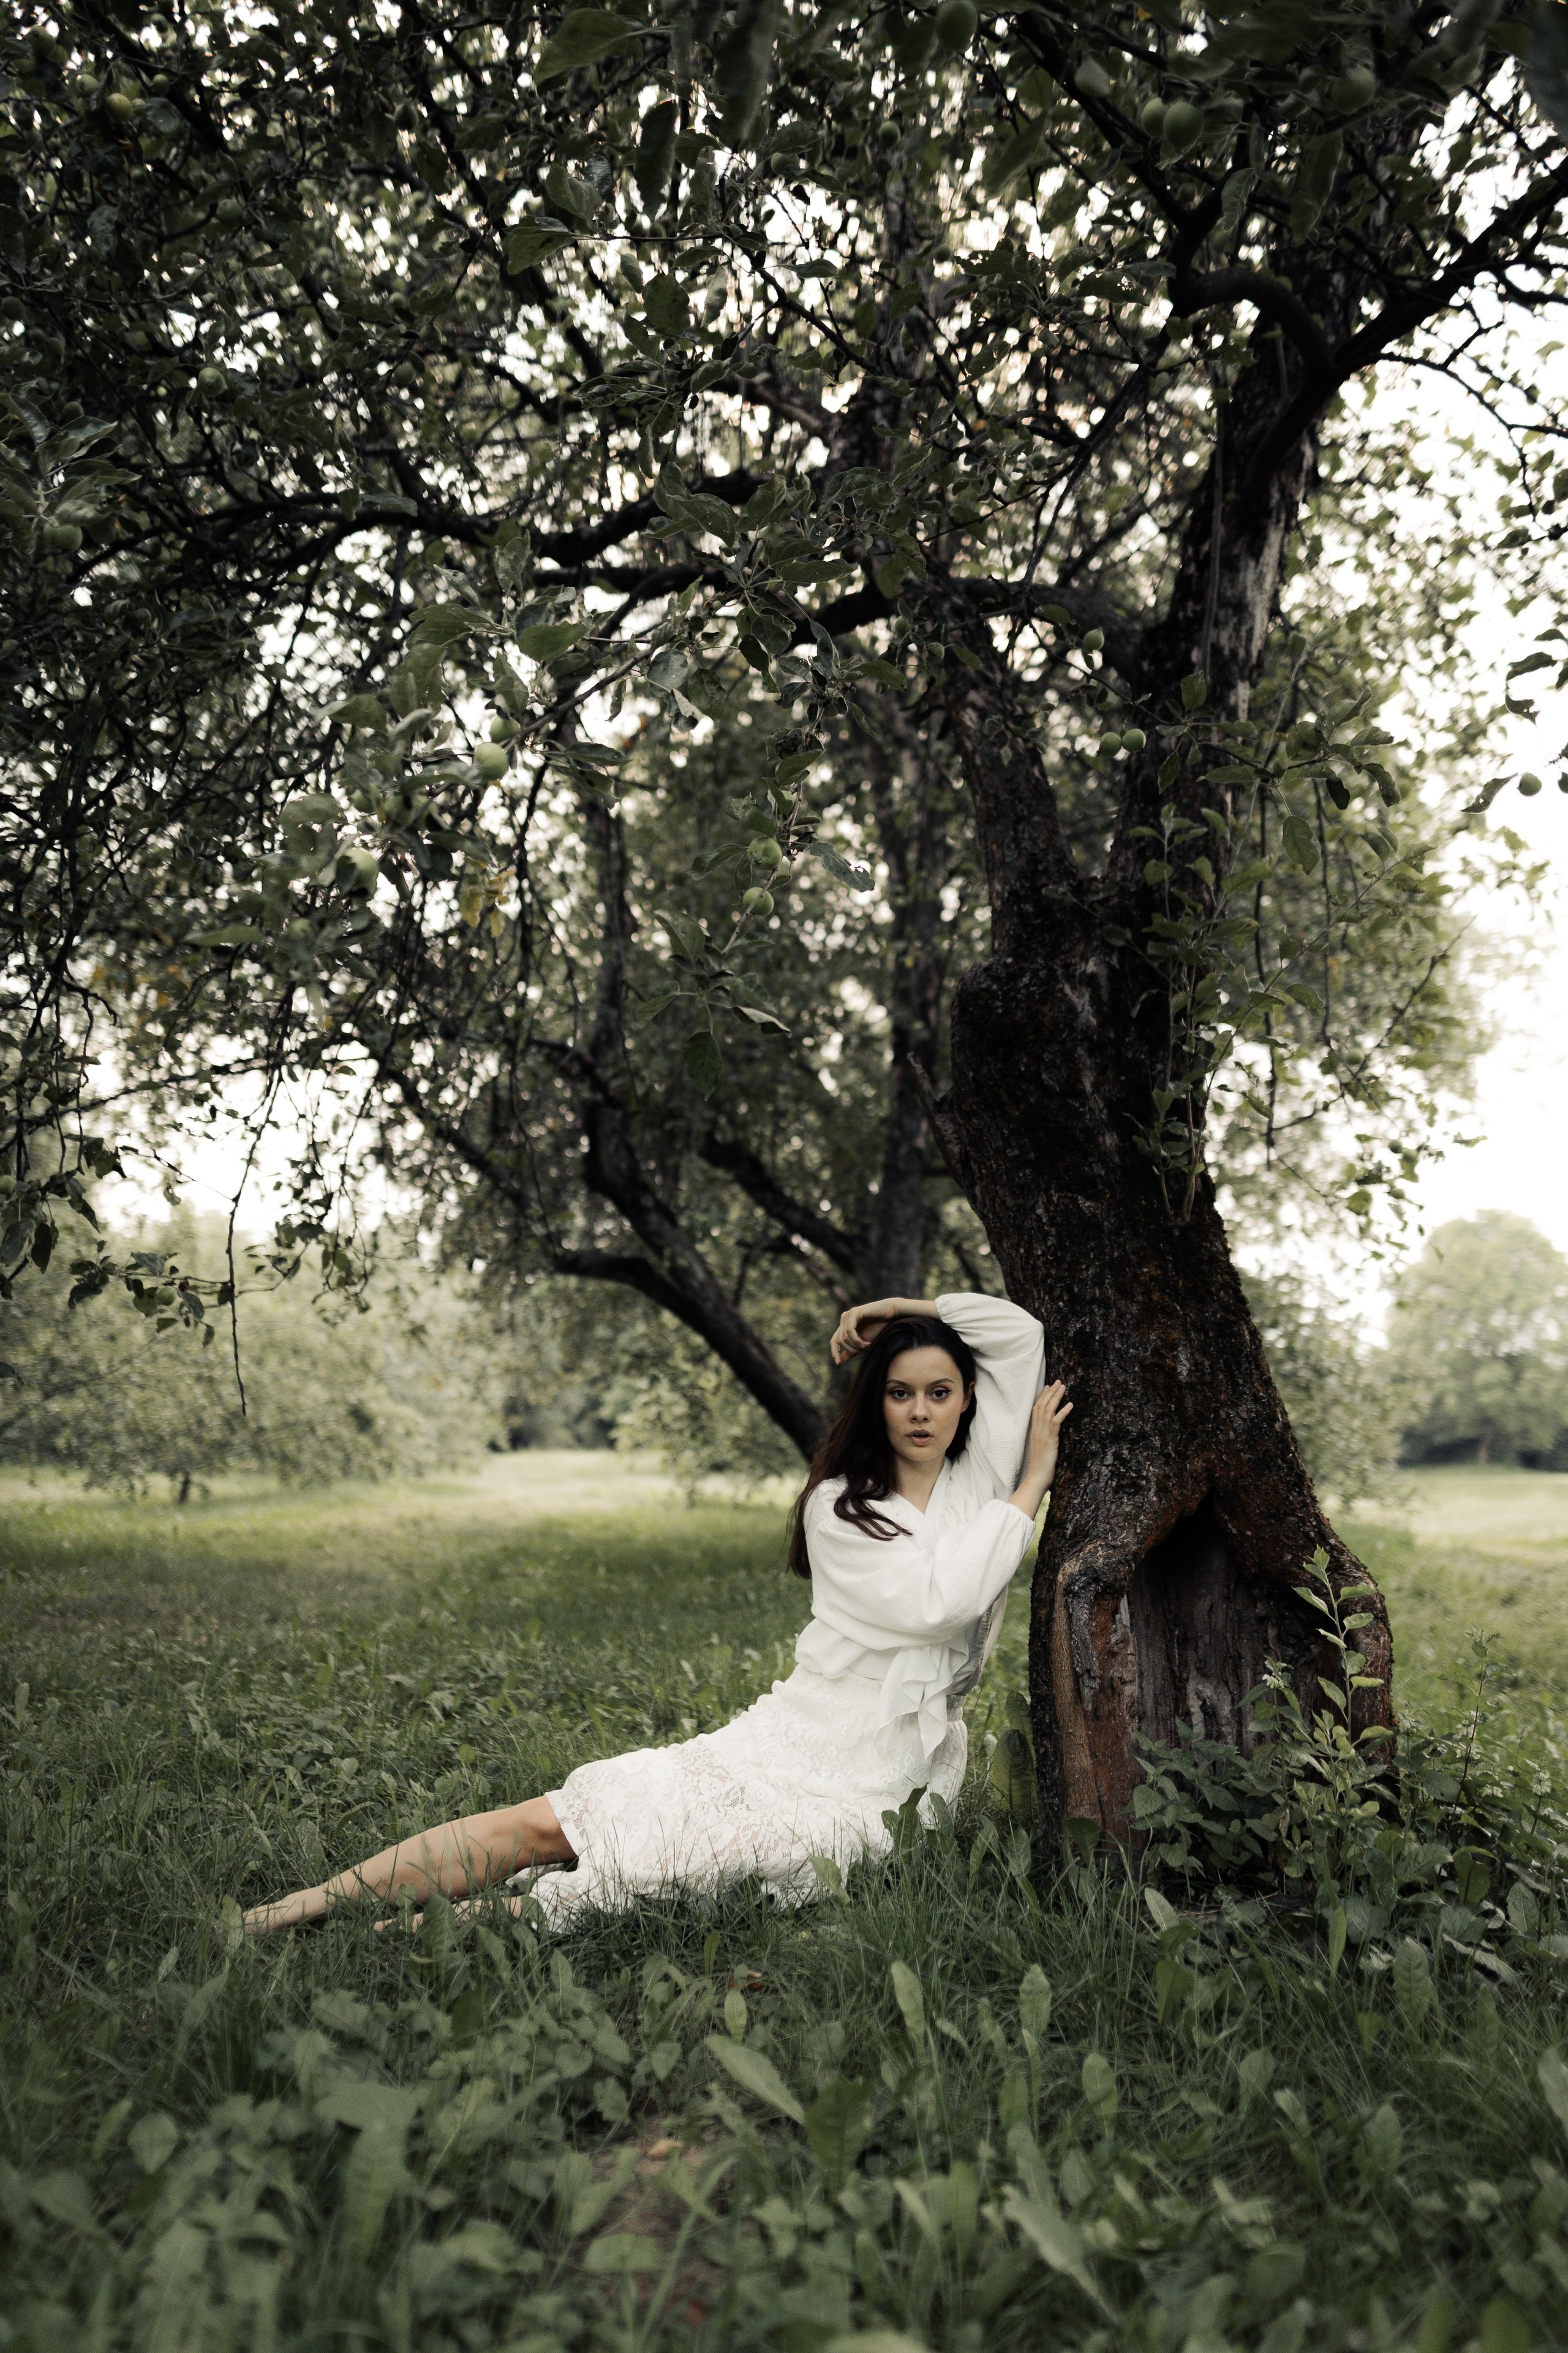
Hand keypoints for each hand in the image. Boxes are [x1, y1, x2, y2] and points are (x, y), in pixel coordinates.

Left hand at [830, 1300, 890, 1364]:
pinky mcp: (854, 1312)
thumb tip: (839, 1361)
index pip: (834, 1341)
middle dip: (851, 1350)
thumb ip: (852, 1351)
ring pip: (843, 1337)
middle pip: (839, 1341)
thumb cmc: (880, 1329)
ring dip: (856, 1346)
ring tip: (867, 1346)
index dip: (834, 1352)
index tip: (838, 1364)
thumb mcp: (864, 1344)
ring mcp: (848, 1315)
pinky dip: (856, 1340)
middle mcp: (844, 1319)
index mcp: (845, 1326)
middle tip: (864, 1350)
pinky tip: (865, 1343)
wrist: (892, 1316)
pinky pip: (849, 1330)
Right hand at [1012, 1380, 1072, 1512]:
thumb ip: (1045, 1440)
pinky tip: (1070, 1404)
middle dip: (1050, 1392)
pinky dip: (1063, 1412)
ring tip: (1063, 1386)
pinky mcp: (1050, 1440)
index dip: (1042, 1397)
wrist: (1036, 1478)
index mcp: (1034, 1432)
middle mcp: (1037, 1430)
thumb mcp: (1042, 1450)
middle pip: (1042, 1406)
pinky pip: (1056, 1422)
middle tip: (1058, 1381)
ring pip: (1048, 1410)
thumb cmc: (1041, 1468)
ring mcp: (1042, 1434)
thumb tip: (1051, 1435)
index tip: (1047, 1386)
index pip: (1036, 1410)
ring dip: (1056, 1397)